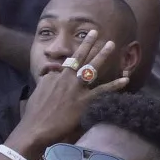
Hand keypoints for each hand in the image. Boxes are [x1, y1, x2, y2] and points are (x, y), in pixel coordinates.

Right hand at [8, 32, 129, 154]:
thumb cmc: (34, 115)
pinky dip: (115, 85)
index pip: (65, 64)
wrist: (35, 128)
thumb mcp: (37, 93)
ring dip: (102, 54)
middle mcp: (65, 78)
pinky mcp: (84, 101)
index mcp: (53, 76)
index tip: (79, 52)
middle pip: (78, 57)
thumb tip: (51, 75)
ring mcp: (75, 88)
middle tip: (95, 31)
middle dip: (87, 43)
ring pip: (91, 67)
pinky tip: (125, 78)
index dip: (73, 60)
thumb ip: (47, 83)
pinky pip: (102, 90)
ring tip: (111, 44)